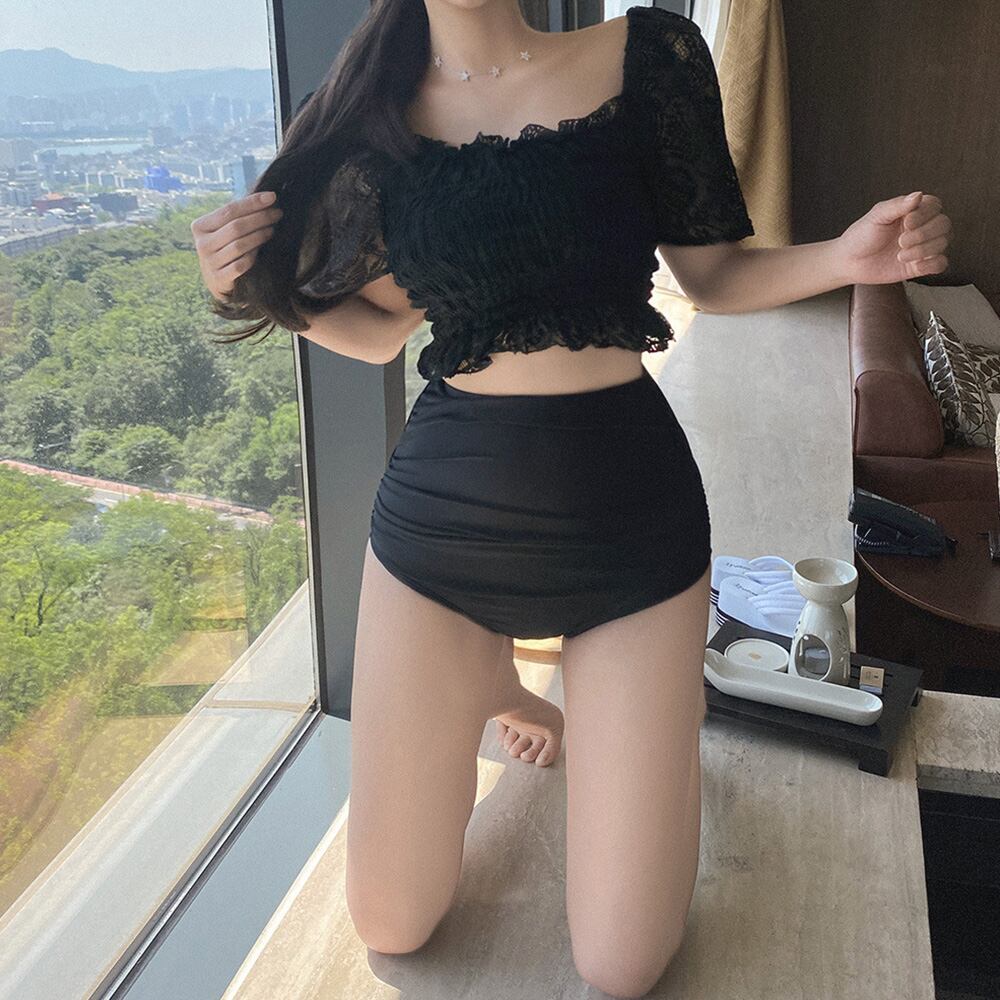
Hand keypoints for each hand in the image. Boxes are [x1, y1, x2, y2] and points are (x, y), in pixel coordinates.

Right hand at [191, 190, 282, 301]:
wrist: (217, 280)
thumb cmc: (224, 248)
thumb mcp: (224, 230)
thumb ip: (237, 216)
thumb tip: (266, 198)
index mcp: (200, 226)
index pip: (229, 210)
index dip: (252, 203)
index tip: (272, 197)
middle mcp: (202, 244)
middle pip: (236, 227)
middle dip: (260, 218)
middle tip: (277, 214)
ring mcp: (210, 262)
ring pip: (240, 245)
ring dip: (260, 235)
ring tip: (273, 229)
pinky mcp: (219, 278)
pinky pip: (241, 264)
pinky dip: (253, 255)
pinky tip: (262, 249)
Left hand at [834, 191, 950, 284]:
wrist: (849, 262)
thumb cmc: (860, 236)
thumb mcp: (876, 217)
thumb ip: (897, 206)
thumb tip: (918, 195)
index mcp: (913, 211)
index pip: (935, 206)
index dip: (925, 214)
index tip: (906, 223)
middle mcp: (921, 227)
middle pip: (944, 224)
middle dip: (924, 234)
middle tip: (901, 241)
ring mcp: (922, 246)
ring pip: (943, 243)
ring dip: (924, 250)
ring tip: (900, 255)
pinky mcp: (920, 265)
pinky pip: (941, 263)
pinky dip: (932, 264)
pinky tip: (915, 265)